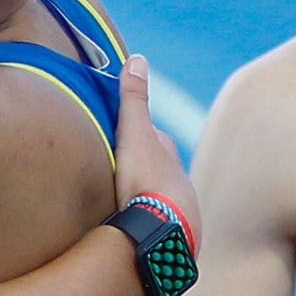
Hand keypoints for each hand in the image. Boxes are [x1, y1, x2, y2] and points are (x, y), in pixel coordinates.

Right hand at [113, 55, 200, 249]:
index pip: (152, 137)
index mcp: (168, 156)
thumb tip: (137, 58)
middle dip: (141, 168)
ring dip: (145, 199)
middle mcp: (178, 181)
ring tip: (124, 205)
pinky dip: (147, 223)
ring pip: (159, 198)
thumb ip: (134, 100)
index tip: (120, 135)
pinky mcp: (171, 237)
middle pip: (157, 169)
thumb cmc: (147, 180)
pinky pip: (156, 225)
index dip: (136, 134)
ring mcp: (177, 210)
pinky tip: (136, 231)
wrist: (163, 231)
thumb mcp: (134, 134)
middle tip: (118, 171)